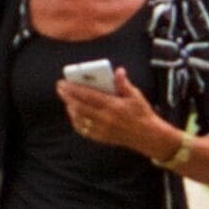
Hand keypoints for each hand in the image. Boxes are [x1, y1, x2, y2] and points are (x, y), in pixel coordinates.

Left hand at [56, 68, 181, 163]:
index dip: (73, 89)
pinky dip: (76, 121)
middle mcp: (105, 119)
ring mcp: (102, 130)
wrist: (148, 136)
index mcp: (113, 106)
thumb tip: (118, 71)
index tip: (64, 82)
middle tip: (60, 88)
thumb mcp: (136, 96)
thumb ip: (124, 84)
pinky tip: (75, 114)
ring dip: (70, 108)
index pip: (88, 96)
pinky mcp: (101, 138)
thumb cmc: (142, 113)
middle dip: (67, 96)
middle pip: (80, 107)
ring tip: (66, 99)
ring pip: (79, 119)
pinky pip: (83, 129)